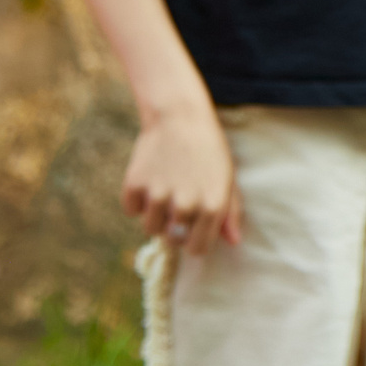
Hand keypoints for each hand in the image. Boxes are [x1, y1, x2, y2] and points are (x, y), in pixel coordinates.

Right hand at [123, 104, 241, 255]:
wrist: (180, 116)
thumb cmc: (208, 149)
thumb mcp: (228, 178)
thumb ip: (230, 212)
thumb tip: (233, 241)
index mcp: (213, 206)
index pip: (197, 249)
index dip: (194, 240)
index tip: (193, 228)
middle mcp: (186, 205)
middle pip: (172, 239)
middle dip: (175, 225)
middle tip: (180, 200)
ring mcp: (158, 196)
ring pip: (150, 228)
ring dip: (156, 214)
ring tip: (166, 187)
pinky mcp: (134, 186)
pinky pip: (132, 209)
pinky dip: (138, 198)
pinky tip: (151, 177)